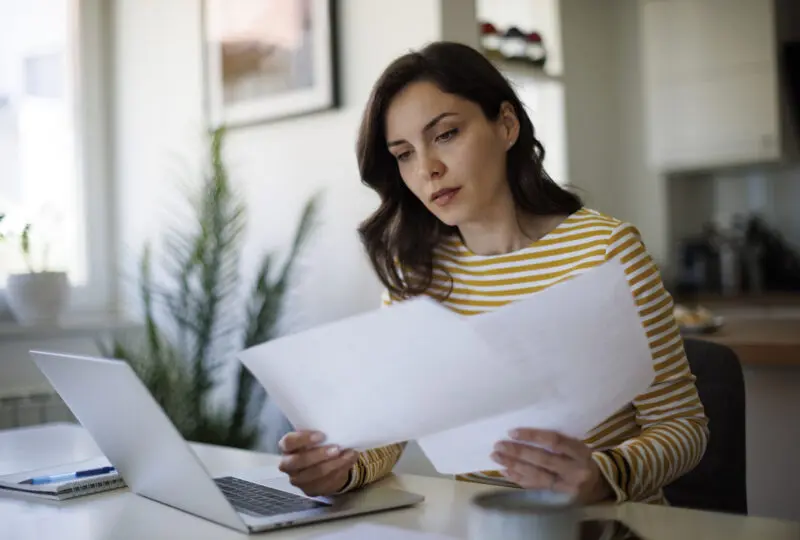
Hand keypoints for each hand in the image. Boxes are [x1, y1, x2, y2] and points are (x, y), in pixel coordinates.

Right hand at [278, 430, 359, 496]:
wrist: (323, 464)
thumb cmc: (317, 445)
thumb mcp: (315, 437)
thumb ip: (320, 434)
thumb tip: (338, 429)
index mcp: (287, 447)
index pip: (288, 442)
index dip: (303, 439)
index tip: (322, 435)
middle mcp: (287, 465)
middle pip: (298, 461)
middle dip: (319, 455)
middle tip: (336, 448)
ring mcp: (297, 480)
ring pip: (314, 474)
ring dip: (334, 464)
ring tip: (348, 455)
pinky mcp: (310, 490)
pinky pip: (325, 482)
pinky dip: (340, 471)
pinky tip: (348, 462)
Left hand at [491, 428, 612, 503]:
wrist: (601, 483)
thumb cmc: (583, 458)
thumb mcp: (578, 446)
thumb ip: (558, 441)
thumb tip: (522, 433)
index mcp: (580, 451)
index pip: (555, 441)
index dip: (533, 436)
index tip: (512, 432)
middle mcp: (575, 469)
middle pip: (543, 459)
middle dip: (518, 452)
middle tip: (499, 445)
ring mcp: (567, 485)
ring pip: (537, 475)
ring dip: (514, 466)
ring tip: (497, 458)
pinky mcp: (560, 497)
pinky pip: (536, 487)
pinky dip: (519, 479)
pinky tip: (505, 472)